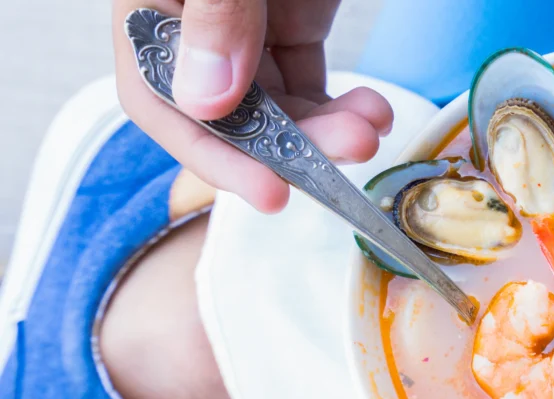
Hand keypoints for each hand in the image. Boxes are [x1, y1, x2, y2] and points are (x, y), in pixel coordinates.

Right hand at [112, 0, 393, 212]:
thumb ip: (217, 19)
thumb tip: (209, 101)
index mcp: (149, 7)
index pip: (158, 102)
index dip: (212, 158)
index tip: (269, 192)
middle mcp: (189, 27)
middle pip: (229, 116)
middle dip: (292, 147)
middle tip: (349, 151)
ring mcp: (240, 28)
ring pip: (277, 107)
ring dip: (326, 130)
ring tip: (370, 129)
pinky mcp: (287, 22)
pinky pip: (306, 82)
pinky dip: (339, 106)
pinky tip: (371, 112)